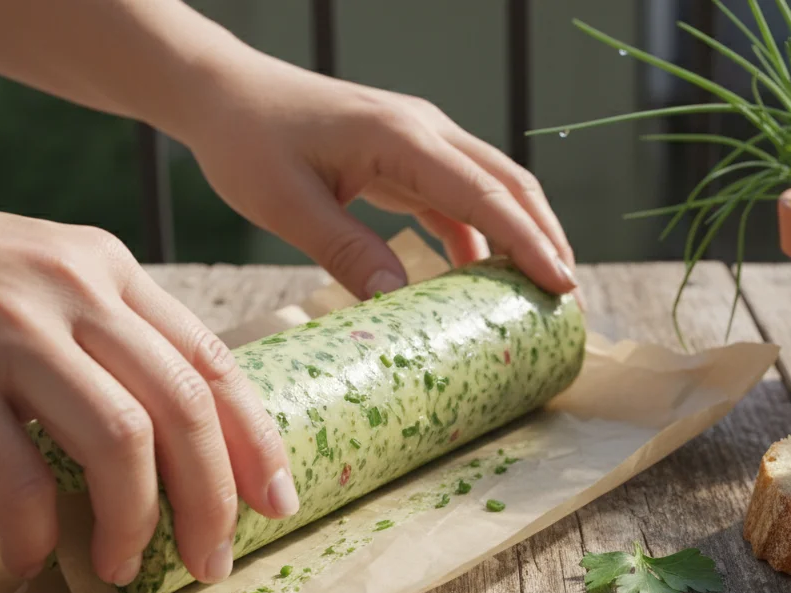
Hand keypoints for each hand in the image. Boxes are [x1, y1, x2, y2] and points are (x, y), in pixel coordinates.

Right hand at [0, 189, 297, 583]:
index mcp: (107, 268)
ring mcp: (10, 332)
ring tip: (126, 566)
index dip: (256, 439)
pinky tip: (34, 556)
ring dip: (138, 521)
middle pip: (183, 407)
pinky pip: (20, 478)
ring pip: (123, 440)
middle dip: (214, 497)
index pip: (210, 361)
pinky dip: (39, 532)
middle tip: (213, 557)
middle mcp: (73, 290)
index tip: (276, 499)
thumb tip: (175, 435)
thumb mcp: (40, 279)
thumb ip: (106, 335)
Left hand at [177, 53, 577, 298]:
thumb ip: (343, 249)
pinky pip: (460, 195)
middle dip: (546, 239)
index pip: (484, 193)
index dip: (529, 242)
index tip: (562, 284)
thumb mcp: (285, 205)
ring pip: (493, 186)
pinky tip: (479, 277)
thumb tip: (398, 299)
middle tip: (567, 298)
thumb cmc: (247, 143)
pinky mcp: (407, 156)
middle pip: (510, 184)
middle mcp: (424, 131)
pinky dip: (480, 234)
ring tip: (538, 292)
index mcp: (401, 138)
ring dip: (521, 234)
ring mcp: (420, 140)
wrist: (223, 94)